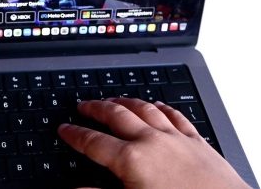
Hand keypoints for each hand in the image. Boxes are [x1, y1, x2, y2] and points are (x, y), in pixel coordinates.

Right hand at [58, 98, 250, 188]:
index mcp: (131, 160)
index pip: (93, 142)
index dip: (75, 134)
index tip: (64, 128)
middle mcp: (150, 141)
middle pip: (116, 116)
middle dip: (96, 108)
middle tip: (83, 105)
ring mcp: (175, 138)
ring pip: (144, 109)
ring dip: (125, 102)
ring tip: (113, 99)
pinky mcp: (197, 141)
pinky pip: (175, 115)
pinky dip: (161, 107)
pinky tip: (157, 105)